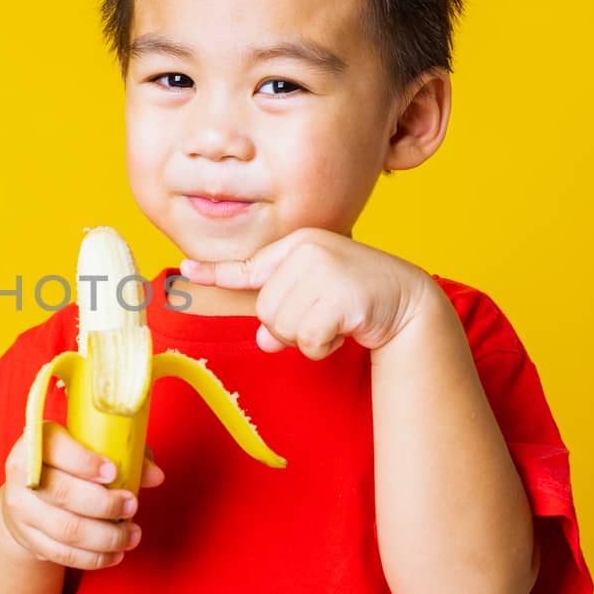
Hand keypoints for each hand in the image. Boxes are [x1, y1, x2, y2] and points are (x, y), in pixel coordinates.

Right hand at [0, 422, 164, 570]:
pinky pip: (63, 554)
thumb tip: (155, 476)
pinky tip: (116, 554)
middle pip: (63, 494)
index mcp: (36, 443)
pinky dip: (94, 558)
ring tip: (132, 535)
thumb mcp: (91, 448)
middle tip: (133, 505)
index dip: (85, 462)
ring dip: (106, 537)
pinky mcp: (29, 539)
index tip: (114, 473)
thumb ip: (125, 455)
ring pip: (67, 529)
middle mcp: (22, 476)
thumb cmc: (68, 465)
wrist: (28, 496)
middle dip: (104, 504)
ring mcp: (22, 510)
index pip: (56, 449)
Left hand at [179, 227, 436, 358]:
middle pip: (266, 311)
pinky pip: (307, 340)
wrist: (409, 300)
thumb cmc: (357, 298)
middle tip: (324, 317)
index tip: (185, 270)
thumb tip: (265, 340)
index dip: (214, 272)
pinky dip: (323, 347)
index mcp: (297, 246)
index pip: (249, 266)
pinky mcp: (341, 295)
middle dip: (290, 327)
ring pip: (283, 328)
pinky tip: (347, 330)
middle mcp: (306, 251)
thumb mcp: (315, 299)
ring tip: (337, 321)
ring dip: (308, 338)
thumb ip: (284, 315)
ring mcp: (324, 270)